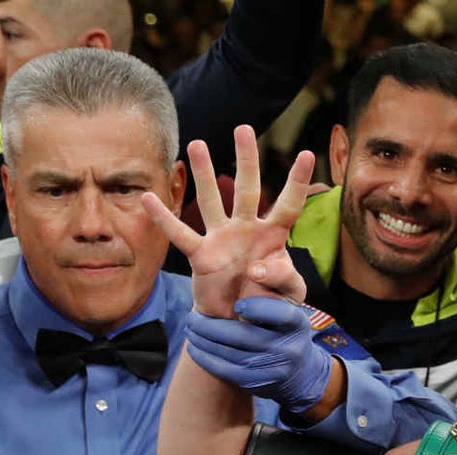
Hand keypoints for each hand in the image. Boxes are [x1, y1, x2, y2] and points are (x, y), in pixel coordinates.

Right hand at [144, 125, 313, 318]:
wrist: (240, 323)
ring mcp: (222, 239)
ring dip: (204, 175)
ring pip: (211, 202)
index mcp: (274, 236)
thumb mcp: (289, 294)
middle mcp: (247, 230)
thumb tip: (256, 265)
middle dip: (247, 160)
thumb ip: (284, 278)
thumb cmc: (268, 302)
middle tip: (243, 128)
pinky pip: (180, 235)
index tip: (307, 154)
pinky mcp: (201, 256)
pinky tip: (149, 198)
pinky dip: (164, 219)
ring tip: (197, 144)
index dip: (297, 182)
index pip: (289, 205)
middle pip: (248, 190)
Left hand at [183, 296, 331, 412]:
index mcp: (297, 323)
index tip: (238, 304)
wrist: (301, 371)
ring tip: (190, 329)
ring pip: (232, 355)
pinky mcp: (258, 383)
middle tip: (193, 317)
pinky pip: (228, 372)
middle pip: (246, 337)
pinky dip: (207, 359)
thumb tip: (252, 268)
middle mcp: (288, 348)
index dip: (259, 309)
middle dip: (214, 327)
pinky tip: (195, 347)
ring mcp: (273, 369)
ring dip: (205, 342)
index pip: (282, 315)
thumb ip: (276, 282)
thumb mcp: (291, 305)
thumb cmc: (287, 326)